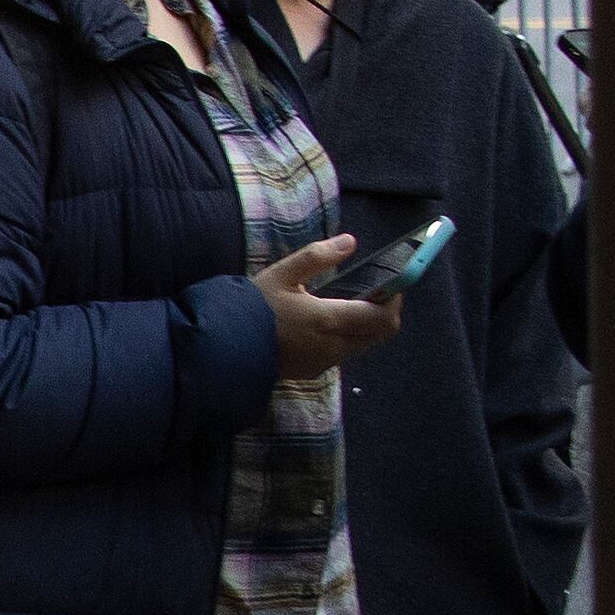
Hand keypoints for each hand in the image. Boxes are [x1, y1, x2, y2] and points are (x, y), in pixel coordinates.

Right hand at [260, 237, 405, 383]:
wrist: (220, 350)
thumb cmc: (250, 310)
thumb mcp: (281, 274)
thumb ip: (317, 256)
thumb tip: (350, 241)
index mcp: (330, 320)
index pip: (385, 316)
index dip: (395, 299)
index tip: (388, 283)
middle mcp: (334, 346)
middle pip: (381, 333)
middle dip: (383, 312)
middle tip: (369, 293)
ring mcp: (324, 362)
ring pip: (363, 344)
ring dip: (363, 326)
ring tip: (343, 307)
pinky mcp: (312, 372)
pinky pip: (342, 354)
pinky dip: (345, 338)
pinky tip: (321, 326)